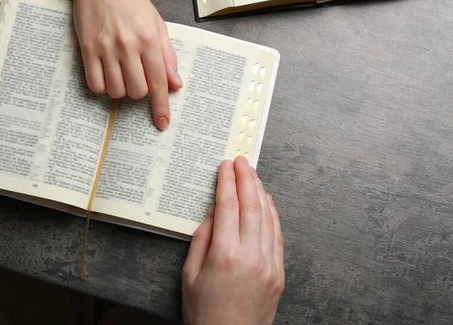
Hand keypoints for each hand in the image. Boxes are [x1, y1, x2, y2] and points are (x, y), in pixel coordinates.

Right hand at [71, 0, 182, 129]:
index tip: (163, 123)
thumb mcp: (157, 23)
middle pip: (137, 91)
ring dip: (121, 89)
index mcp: (149, 39)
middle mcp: (128, 46)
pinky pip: (95, 84)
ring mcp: (106, 49)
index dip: (161, 107)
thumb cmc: (131, 1)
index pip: (158, 82)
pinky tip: (106, 75)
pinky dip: (102, 87)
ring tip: (120, 73)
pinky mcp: (87, 50)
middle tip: (136, 76)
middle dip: (139, 91)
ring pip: (116, 91)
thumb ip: (167, 55)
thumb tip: (176, 84)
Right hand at [182, 157, 284, 324]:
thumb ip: (202, 238)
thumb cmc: (205, 312)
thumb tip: (214, 211)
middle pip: (251, 206)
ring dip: (260, 192)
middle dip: (246, 178)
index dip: (226, 182)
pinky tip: (266, 201)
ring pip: (267, 217)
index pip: (228, 206)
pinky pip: (277, 235)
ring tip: (253, 175)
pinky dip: (272, 214)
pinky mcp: (279, 273)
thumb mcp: (190, 274)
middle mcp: (251, 256)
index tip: (225, 165)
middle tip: (241, 160)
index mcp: (225, 255)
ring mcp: (269, 265)